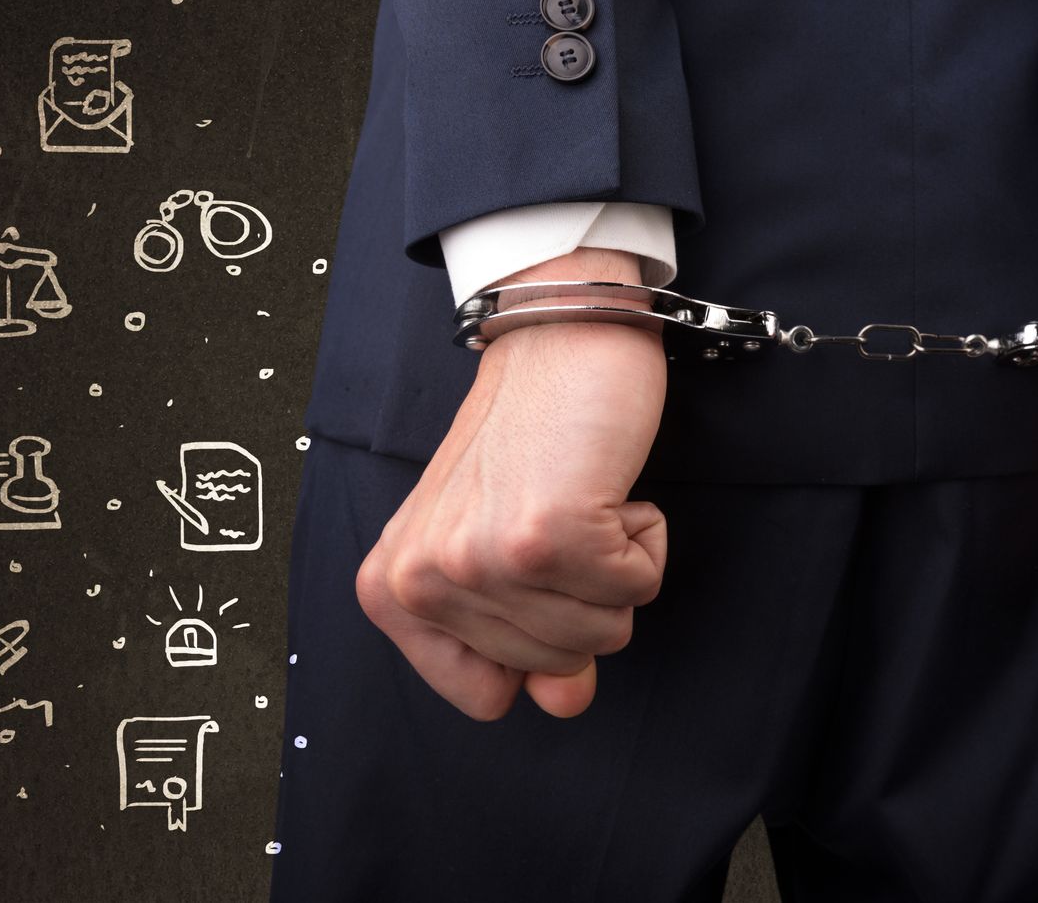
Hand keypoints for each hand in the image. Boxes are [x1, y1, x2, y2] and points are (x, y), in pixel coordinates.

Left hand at [355, 248, 668, 719]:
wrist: (555, 335)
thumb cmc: (530, 435)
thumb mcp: (501, 553)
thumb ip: (525, 642)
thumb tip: (563, 701)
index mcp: (393, 590)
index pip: (484, 695)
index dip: (532, 644)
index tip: (527, 570)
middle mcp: (425, 582)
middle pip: (552, 665)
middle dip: (580, 597)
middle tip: (558, 515)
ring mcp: (484, 560)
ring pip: (601, 633)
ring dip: (615, 566)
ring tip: (581, 498)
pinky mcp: (548, 537)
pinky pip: (637, 588)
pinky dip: (644, 539)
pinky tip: (607, 488)